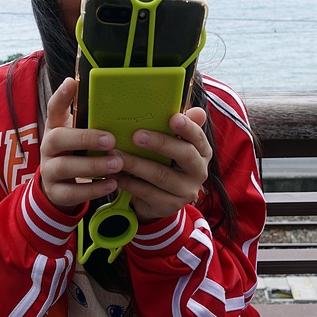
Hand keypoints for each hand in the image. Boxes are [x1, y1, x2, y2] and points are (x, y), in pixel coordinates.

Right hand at [38, 78, 125, 212]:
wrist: (59, 186)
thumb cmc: (76, 152)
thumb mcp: (79, 134)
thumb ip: (91, 121)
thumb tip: (116, 100)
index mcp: (56, 128)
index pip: (53, 108)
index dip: (61, 96)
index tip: (71, 82)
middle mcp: (49, 147)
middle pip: (58, 139)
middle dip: (85, 138)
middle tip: (111, 140)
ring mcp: (49, 170)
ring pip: (65, 167)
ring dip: (93, 165)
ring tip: (117, 164)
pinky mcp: (55, 192)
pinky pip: (72, 192)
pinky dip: (93, 190)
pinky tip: (112, 185)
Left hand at [113, 107, 210, 222]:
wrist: (161, 197)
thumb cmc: (166, 161)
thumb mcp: (174, 145)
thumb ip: (181, 128)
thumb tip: (196, 111)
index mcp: (202, 152)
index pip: (198, 137)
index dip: (187, 127)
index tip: (173, 118)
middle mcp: (199, 172)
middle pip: (184, 155)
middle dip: (160, 143)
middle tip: (137, 135)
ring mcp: (186, 191)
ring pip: (161, 175)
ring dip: (136, 163)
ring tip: (116, 154)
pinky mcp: (170, 205)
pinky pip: (147, 192)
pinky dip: (129, 182)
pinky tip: (114, 174)